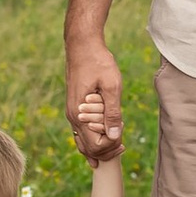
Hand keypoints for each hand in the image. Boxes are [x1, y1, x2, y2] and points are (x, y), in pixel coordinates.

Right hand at [66, 29, 123, 159]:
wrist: (82, 45)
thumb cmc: (99, 62)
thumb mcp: (112, 85)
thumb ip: (113, 112)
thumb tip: (116, 136)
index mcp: (80, 114)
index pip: (95, 145)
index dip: (111, 147)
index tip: (123, 137)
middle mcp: (73, 116)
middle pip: (87, 148)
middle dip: (106, 151)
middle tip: (123, 146)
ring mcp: (72, 112)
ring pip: (82, 141)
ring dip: (99, 146)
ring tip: (117, 144)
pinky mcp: (75, 107)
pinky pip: (81, 130)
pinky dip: (93, 137)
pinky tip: (105, 136)